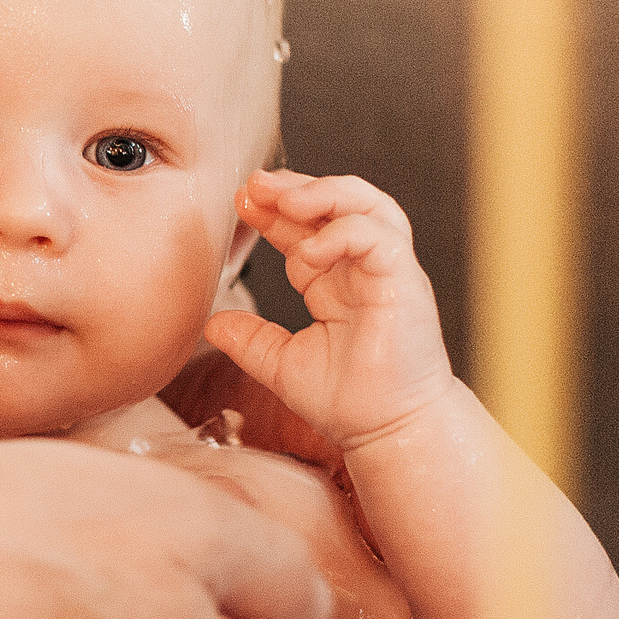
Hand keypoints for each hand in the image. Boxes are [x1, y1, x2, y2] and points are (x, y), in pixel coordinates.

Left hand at [204, 170, 455, 454]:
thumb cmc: (352, 403)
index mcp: (336, 283)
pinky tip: (309, 249)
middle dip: (295, 188)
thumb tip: (213, 323)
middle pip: (336, 204)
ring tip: (284, 199)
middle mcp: (362, 269)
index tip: (240, 204)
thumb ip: (250, 340)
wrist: (387, 433)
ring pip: (367, 205)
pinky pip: (378, 237)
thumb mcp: (282, 364)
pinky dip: (342, 232)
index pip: (304, 230)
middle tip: (255, 185)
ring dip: (323, 193)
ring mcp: (387, 271)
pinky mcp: (404, 281)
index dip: (273, 212)